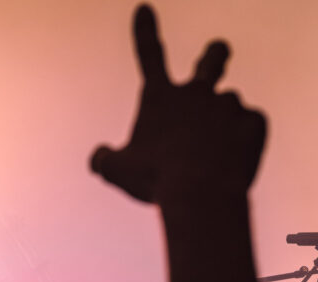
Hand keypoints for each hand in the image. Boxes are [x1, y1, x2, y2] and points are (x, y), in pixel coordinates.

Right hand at [90, 4, 265, 203]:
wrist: (202, 193)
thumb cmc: (154, 179)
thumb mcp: (116, 172)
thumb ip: (103, 160)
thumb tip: (99, 157)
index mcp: (160, 97)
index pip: (149, 54)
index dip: (145, 31)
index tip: (145, 8)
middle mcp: (196, 92)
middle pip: (212, 60)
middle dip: (215, 54)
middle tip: (217, 52)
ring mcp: (228, 105)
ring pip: (228, 105)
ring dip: (222, 122)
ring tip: (213, 153)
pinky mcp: (254, 122)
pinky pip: (249, 127)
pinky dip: (241, 140)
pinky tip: (230, 159)